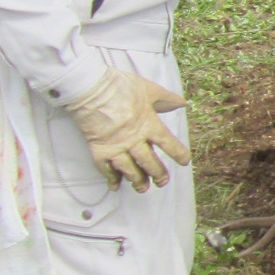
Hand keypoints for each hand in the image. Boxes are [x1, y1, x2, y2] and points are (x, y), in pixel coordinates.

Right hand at [65, 67, 191, 190]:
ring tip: (142, 188)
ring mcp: (116, 147)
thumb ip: (166, 99)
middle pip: (149, 162)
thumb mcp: (148, 89)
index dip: (178, 153)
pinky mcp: (98, 150)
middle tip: (162, 181)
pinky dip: (111, 178)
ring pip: (130, 169)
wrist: (89, 88)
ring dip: (137, 180)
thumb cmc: (120, 86)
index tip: (184, 162)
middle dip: (157, 173)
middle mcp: (134, 140)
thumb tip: (182, 103)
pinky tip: (115, 186)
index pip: (168, 143)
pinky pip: (106, 169)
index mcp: (149, 125)